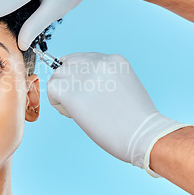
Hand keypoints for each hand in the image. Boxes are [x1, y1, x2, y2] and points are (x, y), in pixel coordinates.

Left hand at [46, 53, 187, 175]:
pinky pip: (51, 89)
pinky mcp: (69, 88)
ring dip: (63, 92)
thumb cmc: (137, 121)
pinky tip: (72, 113)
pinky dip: (57, 102)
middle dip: (71, 82)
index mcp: (114, 61)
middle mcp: (97, 61)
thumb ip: (107, 81)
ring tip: (80, 110)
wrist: (142, 134)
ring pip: (58, 76)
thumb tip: (86, 87)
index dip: (83, 77)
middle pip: (69, 63)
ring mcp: (82, 73)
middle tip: (82, 102)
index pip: (87, 60)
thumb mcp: (126, 88)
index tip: (89, 93)